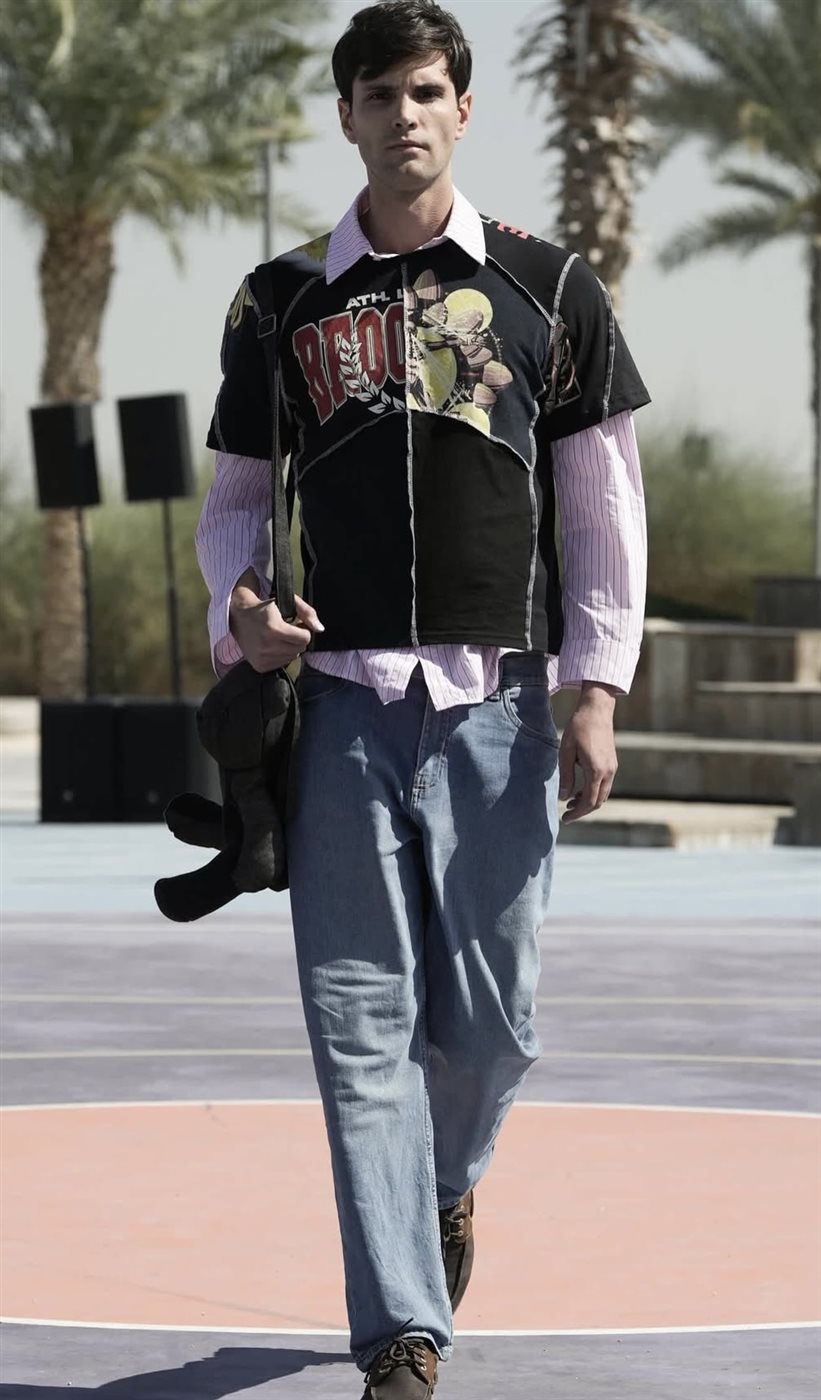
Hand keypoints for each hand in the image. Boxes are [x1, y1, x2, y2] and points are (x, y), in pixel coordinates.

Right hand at [229, 573, 323, 671]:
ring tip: (280, 637)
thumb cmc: (266, 607)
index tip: (296, 624)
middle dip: (298, 639)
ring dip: (290, 647)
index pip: (304, 639)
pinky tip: (273, 645)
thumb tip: (320, 629)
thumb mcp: (288, 602)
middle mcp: (266, 646)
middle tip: (288, 630)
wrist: (239, 615)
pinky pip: (281, 664)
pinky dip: (281, 655)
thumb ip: (307, 612)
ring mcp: (261, 658)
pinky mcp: (259, 666)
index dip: (303, 630)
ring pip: (291, 658)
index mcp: (274, 629)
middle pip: (299, 649)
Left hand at [559, 682, 618, 822]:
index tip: (565, 819)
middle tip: (566, 814)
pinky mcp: (612, 762)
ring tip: (570, 802)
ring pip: (603, 794)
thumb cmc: (579, 727)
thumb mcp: (566, 752)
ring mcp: (613, 767)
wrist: (597, 709)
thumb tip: (564, 797)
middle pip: (598, 802)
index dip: (577, 813)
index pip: (589, 802)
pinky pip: (604, 784)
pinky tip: (580, 789)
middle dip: (583, 811)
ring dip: (588, 801)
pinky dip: (593, 792)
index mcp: (597, 770)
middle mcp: (608, 771)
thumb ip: (566, 776)